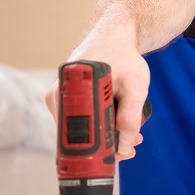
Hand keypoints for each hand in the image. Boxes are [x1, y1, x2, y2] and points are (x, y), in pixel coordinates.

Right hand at [44, 22, 150, 160]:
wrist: (114, 37)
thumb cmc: (123, 57)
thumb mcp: (135, 86)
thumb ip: (130, 117)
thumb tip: (124, 146)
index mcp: (69, 90)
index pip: (78, 133)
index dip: (97, 149)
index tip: (115, 157)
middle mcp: (59, 95)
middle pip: (78, 135)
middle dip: (107, 145)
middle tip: (131, 147)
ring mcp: (61, 99)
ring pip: (81, 130)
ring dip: (106, 137)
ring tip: (131, 135)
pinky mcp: (67, 100)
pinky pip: (81, 121)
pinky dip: (100, 126)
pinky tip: (117, 125)